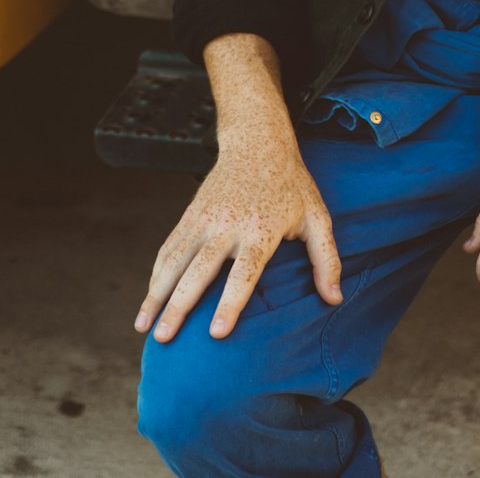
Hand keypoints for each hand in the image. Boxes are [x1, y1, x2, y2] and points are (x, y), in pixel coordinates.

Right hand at [134, 125, 340, 341]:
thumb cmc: (292, 184)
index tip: (216, 333)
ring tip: (144, 327)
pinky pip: (169, 247)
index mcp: (260, 230)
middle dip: (180, 306)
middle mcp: (228, 225)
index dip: (230, 303)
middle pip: (199, 271)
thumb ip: (327, 259)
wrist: (258, 142)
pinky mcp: (190, 214)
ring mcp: (205, 219)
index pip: (244, 273)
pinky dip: (156, 274)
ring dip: (157, 294)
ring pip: (175, 260)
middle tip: (164, 339)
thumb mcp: (317, 217)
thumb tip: (335, 299)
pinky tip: (149, 298)